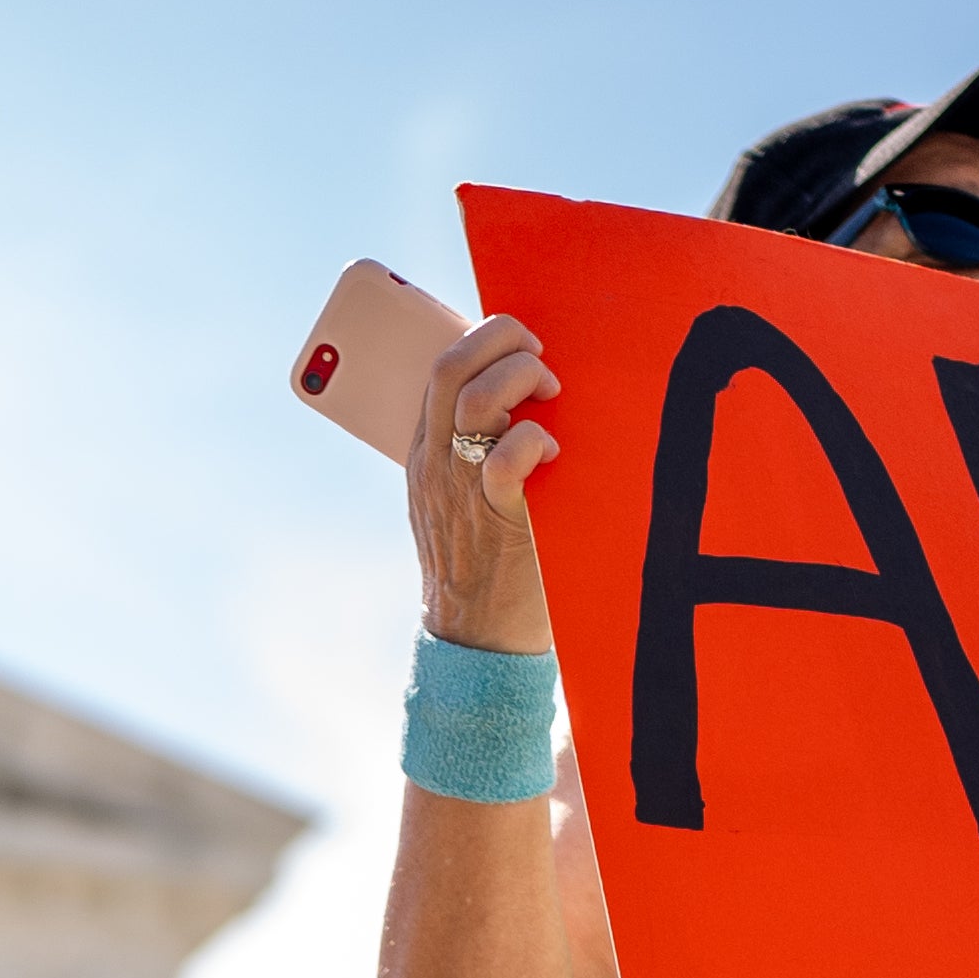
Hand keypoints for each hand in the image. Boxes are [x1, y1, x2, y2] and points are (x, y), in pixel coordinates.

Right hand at [408, 316, 561, 652]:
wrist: (474, 638)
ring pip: (477, 396)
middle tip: (540, 359)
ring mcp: (461, 486)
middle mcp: (437, 462)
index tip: (517, 348)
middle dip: (503, 339)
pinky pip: (510, 454)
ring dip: (522, 379)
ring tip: (549, 397)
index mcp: (424, 452)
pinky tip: (554, 452)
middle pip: (452, 364)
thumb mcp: (454, 502)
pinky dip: (536, 439)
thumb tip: (516, 406)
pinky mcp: (496, 514)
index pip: (440, 367)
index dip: (482, 339)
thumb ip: (468, 454)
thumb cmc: (482, 567)